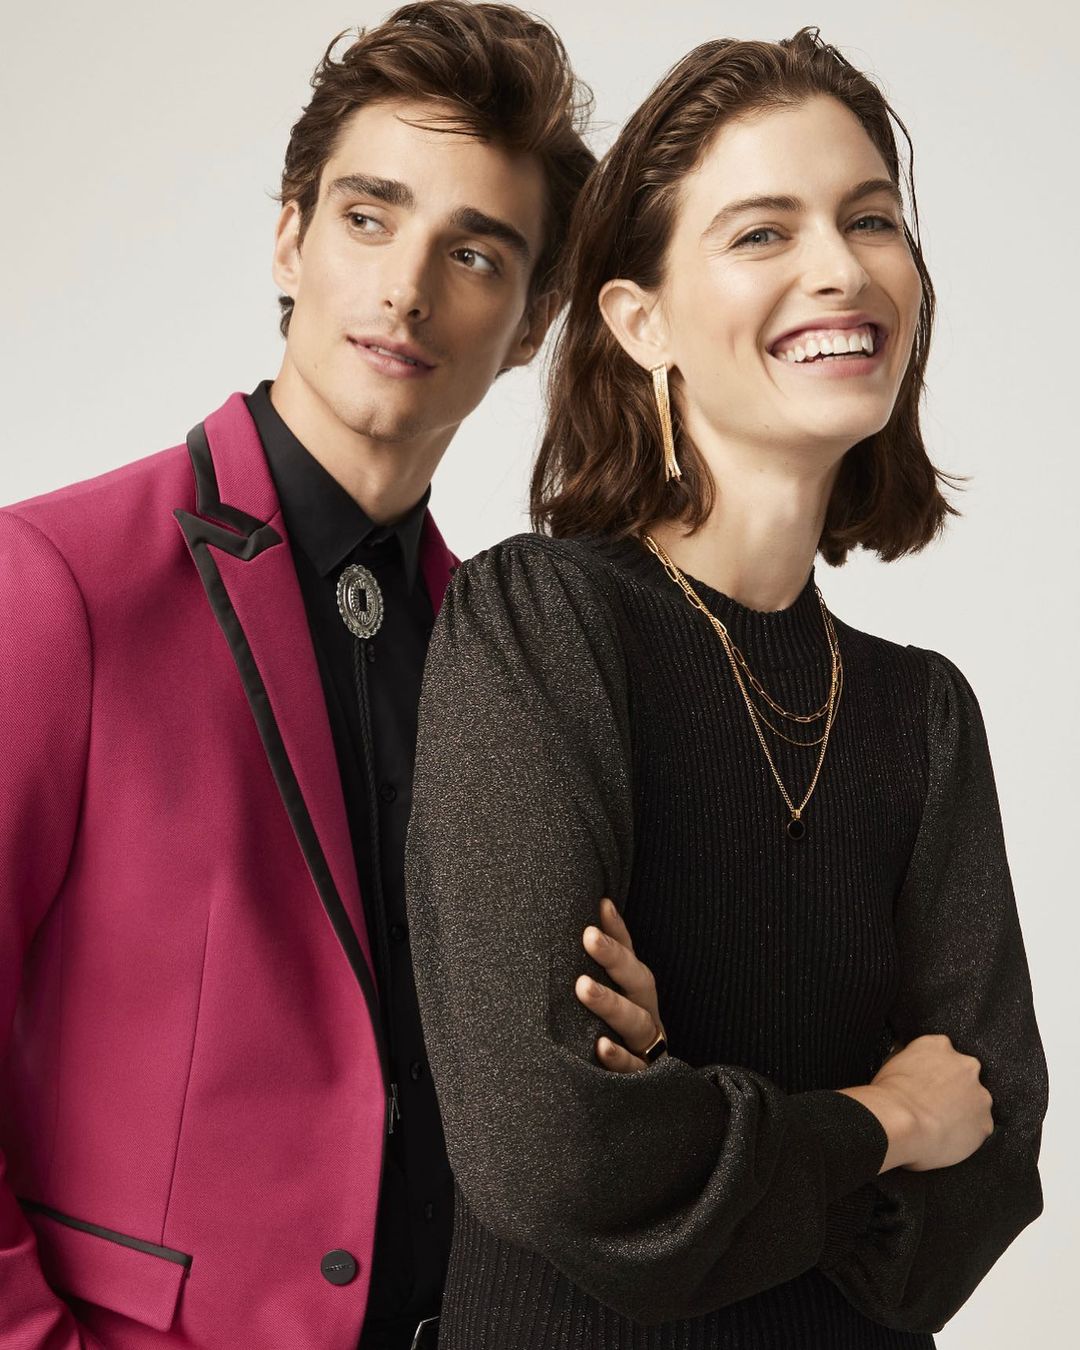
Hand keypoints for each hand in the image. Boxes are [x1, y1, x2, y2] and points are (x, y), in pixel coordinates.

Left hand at [575, 898, 665, 1073]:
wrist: (638, 1095)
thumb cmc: (616, 1037)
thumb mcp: (615, 999)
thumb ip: (606, 962)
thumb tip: (597, 907)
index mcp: (639, 995)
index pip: (630, 957)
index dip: (618, 933)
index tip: (599, 907)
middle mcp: (647, 1015)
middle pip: (638, 983)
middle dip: (615, 958)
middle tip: (589, 937)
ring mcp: (647, 1048)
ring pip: (636, 1022)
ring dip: (611, 1003)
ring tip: (583, 987)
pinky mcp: (641, 1079)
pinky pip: (633, 1069)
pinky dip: (618, 1058)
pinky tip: (599, 1046)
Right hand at [839, 1033, 993, 1172]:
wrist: (900, 1122)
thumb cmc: (889, 1096)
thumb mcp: (893, 1064)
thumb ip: (912, 1062)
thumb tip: (911, 1070)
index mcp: (938, 1045)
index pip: (943, 1052)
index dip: (935, 1070)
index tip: (929, 1082)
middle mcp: (965, 1064)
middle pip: (965, 1074)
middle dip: (954, 1088)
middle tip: (935, 1104)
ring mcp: (979, 1094)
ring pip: (975, 1102)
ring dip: (963, 1111)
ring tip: (940, 1124)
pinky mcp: (985, 1122)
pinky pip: (979, 1127)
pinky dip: (967, 1133)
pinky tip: (948, 1137)